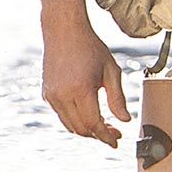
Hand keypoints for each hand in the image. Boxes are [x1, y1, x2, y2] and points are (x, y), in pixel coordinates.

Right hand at [32, 0, 130, 147]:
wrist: (64, 31)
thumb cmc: (91, 48)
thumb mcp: (111, 70)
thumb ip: (118, 98)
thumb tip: (125, 120)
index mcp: (80, 90)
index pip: (94, 124)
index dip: (106, 136)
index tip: (117, 140)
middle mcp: (62, 96)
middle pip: (81, 129)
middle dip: (98, 135)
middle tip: (114, 134)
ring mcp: (51, 96)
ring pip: (69, 125)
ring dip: (86, 130)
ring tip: (104, 126)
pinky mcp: (46, 94)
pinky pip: (62, 115)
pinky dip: (75, 120)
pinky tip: (89, 114)